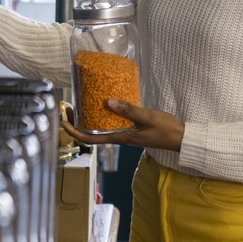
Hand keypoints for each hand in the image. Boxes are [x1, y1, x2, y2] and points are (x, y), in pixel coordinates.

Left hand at [62, 99, 184, 152]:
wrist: (180, 137)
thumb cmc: (165, 129)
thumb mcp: (147, 117)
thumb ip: (128, 110)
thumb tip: (107, 102)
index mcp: (120, 138)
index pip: (90, 139)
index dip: (74, 132)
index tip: (63, 123)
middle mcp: (119, 137)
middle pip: (91, 133)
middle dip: (77, 123)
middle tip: (69, 108)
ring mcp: (125, 133)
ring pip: (100, 128)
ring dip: (88, 119)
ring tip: (81, 104)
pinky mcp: (130, 128)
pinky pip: (111, 123)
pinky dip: (102, 115)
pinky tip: (104, 104)